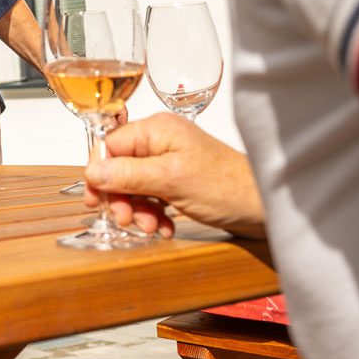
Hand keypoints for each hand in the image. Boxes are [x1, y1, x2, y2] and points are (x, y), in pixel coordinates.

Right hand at [82, 112, 266, 238]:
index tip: (96, 200)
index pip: (110, 146)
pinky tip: (166, 228)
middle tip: (126, 220)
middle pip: (120, 168)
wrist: (265, 206)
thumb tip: (93, 172)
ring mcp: (171, 161)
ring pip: (135, 185)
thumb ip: (128, 174)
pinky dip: (154, 214)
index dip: (100, 174)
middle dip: (121, 197)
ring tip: (151, 228)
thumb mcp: (170, 180)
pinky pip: (153, 196)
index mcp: (156, 130)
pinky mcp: (180, 180)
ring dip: (138, 210)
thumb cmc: (226, 187)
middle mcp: (161, 141)